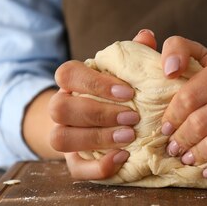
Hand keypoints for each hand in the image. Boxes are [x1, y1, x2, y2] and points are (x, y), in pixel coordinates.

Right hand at [49, 30, 156, 179]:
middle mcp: (62, 108)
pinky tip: (123, 158)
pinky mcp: (74, 162)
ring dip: (96, 138)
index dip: (94, 83)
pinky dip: (99, 167)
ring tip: (129, 137)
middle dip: (98, 113)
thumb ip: (135, 54)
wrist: (111, 124)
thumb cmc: (121, 93)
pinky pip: (76, 169)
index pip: (67, 74)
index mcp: (72, 82)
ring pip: (60, 138)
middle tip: (132, 118)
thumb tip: (146, 36)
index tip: (128, 92)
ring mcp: (64, 135)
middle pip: (60, 108)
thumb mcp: (127, 72)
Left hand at [159, 36, 206, 179]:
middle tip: (173, 147)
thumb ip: (179, 48)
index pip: (190, 96)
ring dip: (196, 156)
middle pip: (202, 123)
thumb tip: (168, 68)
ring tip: (186, 157)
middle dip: (180, 139)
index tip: (164, 127)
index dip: (171, 116)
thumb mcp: (203, 58)